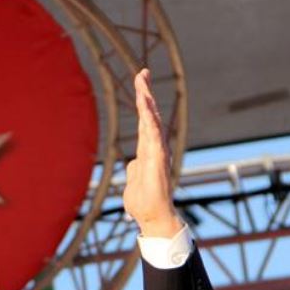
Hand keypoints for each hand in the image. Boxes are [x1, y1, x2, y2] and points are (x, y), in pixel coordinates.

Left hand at [123, 69, 181, 237]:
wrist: (152, 217)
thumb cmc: (144, 201)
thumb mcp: (133, 180)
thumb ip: (134, 168)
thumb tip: (132, 163)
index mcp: (147, 150)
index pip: (144, 121)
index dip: (143, 102)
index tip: (141, 82)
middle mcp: (154, 148)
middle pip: (149, 116)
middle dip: (145, 94)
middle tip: (142, 72)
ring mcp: (157, 154)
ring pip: (151, 123)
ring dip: (147, 104)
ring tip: (142, 85)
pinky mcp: (157, 162)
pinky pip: (154, 139)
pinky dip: (151, 124)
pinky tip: (147, 111)